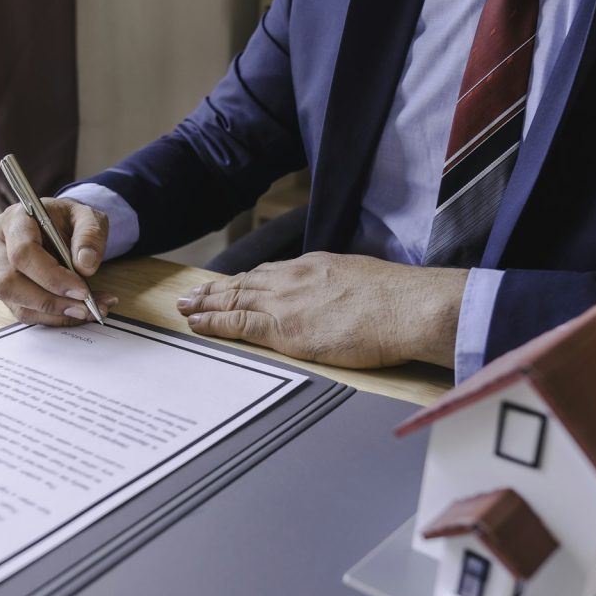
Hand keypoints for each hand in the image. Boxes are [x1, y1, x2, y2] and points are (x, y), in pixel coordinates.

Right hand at [0, 197, 117, 325]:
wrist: (57, 223)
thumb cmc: (67, 218)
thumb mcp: (86, 215)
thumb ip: (89, 235)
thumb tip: (85, 266)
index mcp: (14, 220)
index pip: (22, 253)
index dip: (51, 277)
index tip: (82, 291)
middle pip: (9, 283)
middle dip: (50, 301)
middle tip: (85, 308)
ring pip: (16, 303)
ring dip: (55, 314)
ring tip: (88, 311)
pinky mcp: (7, 291)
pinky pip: (25, 313)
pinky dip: (54, 318)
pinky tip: (78, 312)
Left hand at [175, 252, 468, 368]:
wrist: (408, 307)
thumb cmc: (399, 300)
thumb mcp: (365, 281)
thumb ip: (343, 288)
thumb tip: (343, 299)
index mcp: (315, 266)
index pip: (271, 273)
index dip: (246, 281)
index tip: (230, 284)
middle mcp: (294, 278)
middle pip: (245, 282)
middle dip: (216, 289)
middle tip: (192, 294)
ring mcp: (286, 302)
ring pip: (234, 299)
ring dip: (206, 303)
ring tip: (186, 308)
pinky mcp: (284, 328)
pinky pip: (238, 324)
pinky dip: (214, 323)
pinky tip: (198, 324)